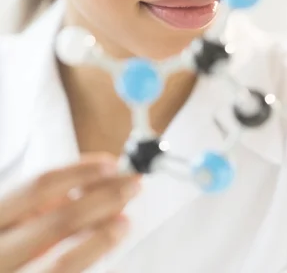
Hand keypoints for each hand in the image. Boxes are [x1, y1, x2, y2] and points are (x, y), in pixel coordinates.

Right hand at [0, 153, 139, 271]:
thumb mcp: (23, 217)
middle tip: (133, 186)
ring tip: (126, 221)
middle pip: (59, 220)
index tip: (113, 165)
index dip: (81, 172)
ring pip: (65, 262)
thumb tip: (105, 189)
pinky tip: (112, 253)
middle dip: (104, 200)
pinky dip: (96, 263)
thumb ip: (55, 202)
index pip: (41, 185)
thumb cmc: (12, 246)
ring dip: (103, 238)